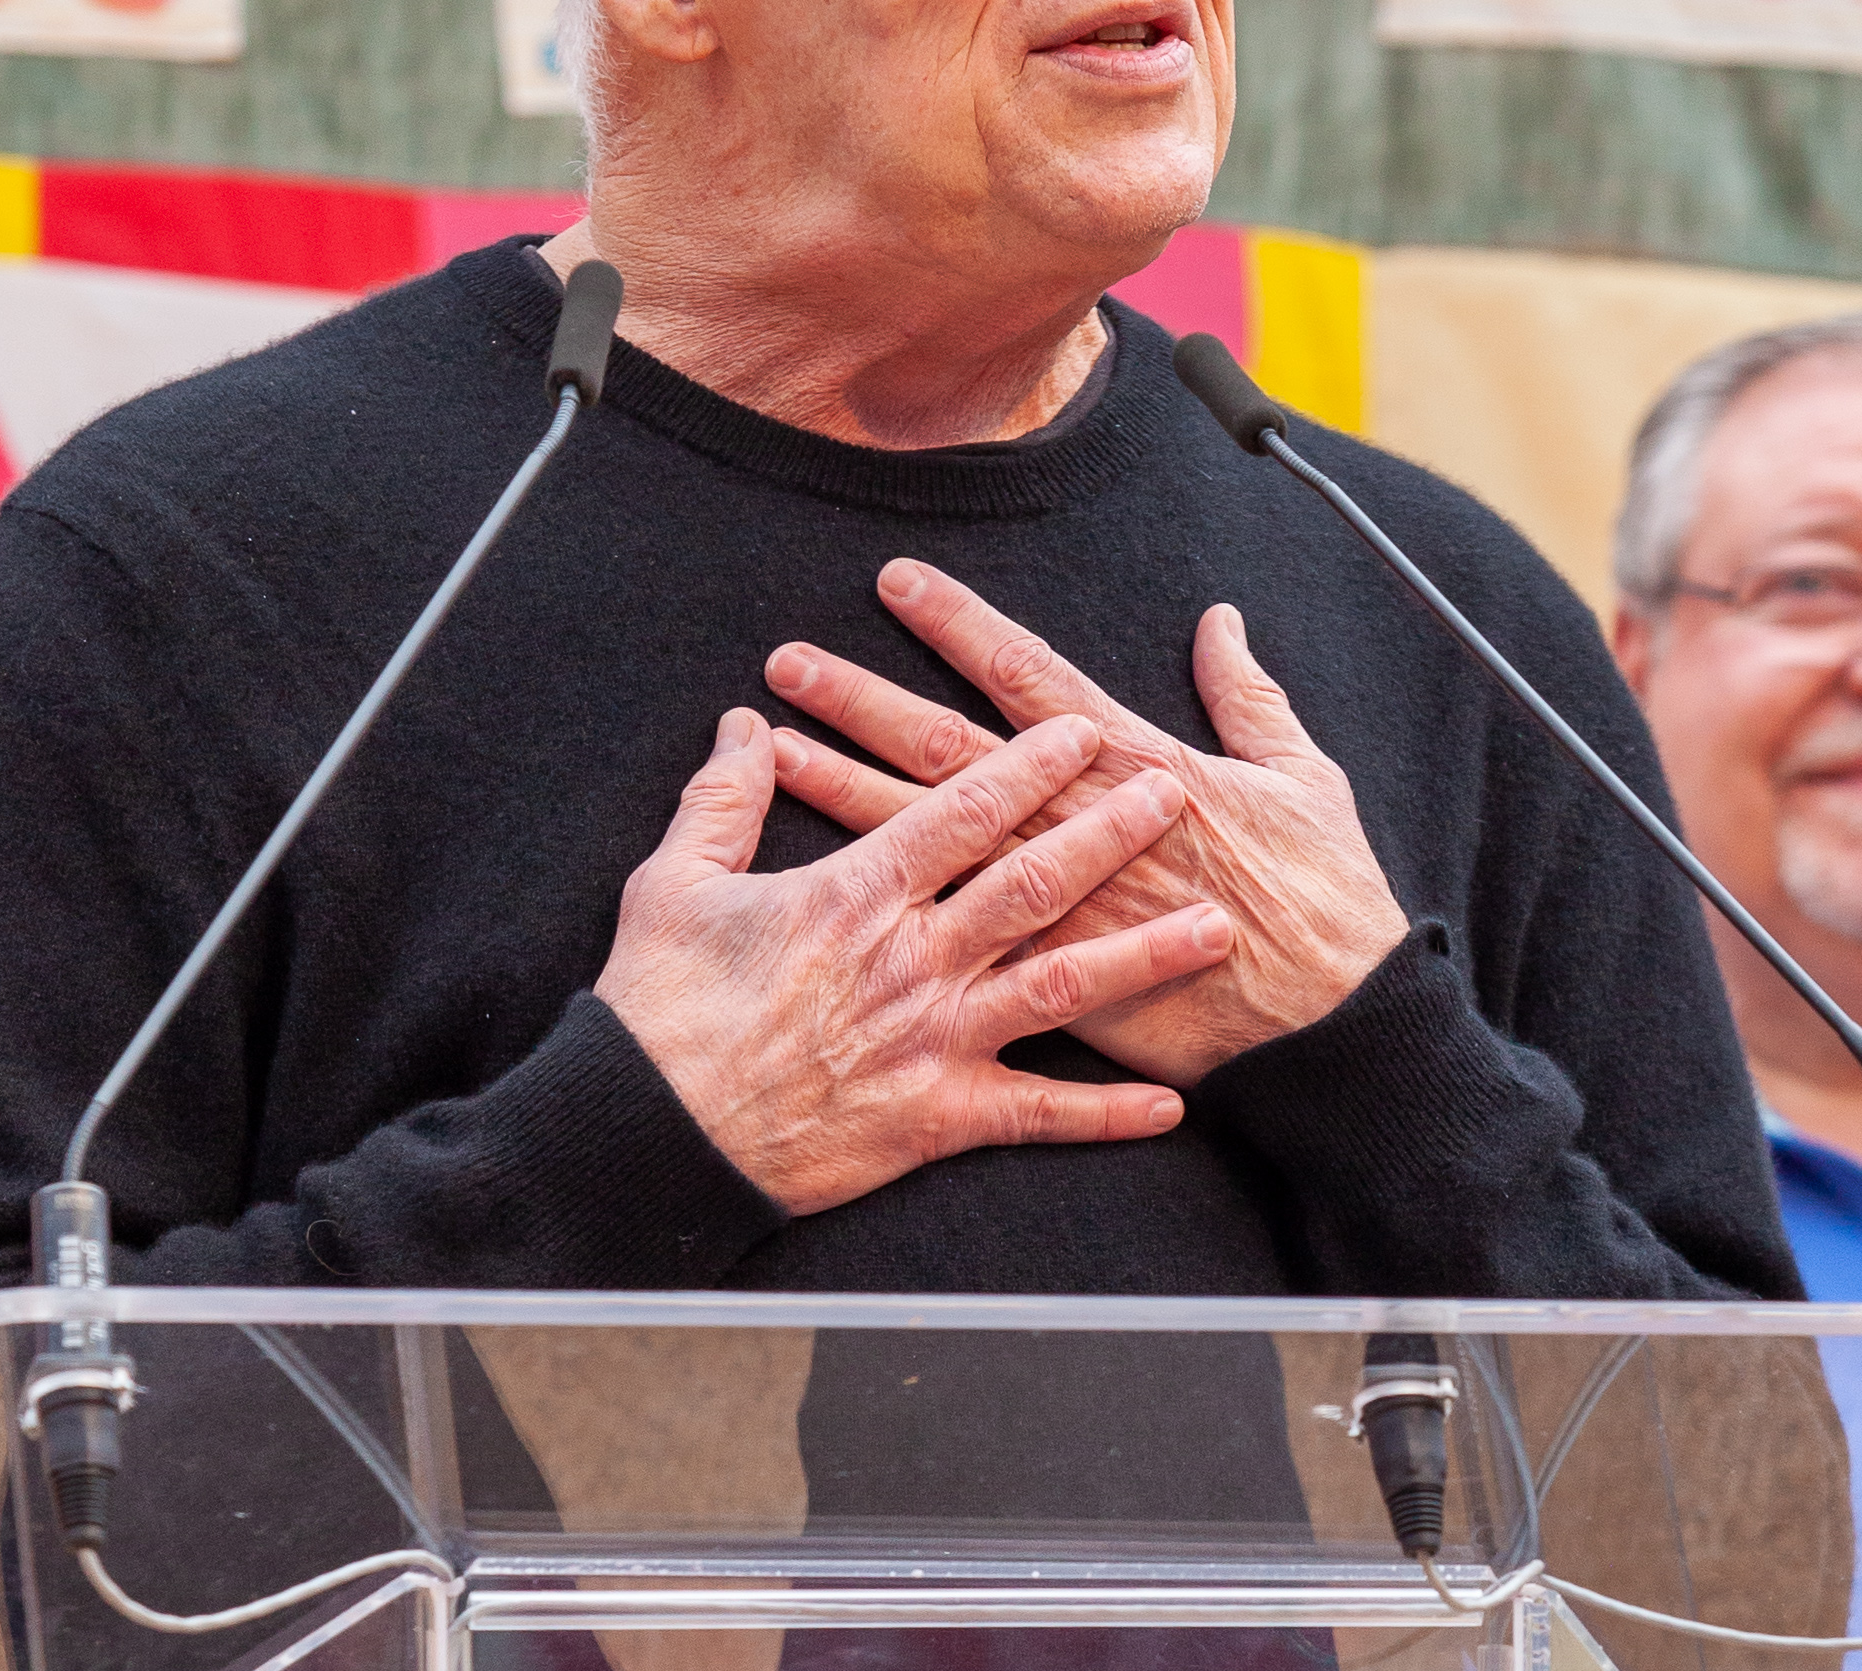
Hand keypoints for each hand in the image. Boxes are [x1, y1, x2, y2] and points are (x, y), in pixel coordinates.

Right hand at [596, 706, 1233, 1213]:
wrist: (648, 1134)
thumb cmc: (659, 1006)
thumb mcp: (675, 883)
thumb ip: (723, 798)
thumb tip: (749, 727)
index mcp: (852, 894)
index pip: (958, 812)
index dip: (1025, 767)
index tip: (1081, 729)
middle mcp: (908, 960)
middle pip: (1030, 883)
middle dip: (1107, 835)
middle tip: (1171, 796)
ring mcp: (929, 1041)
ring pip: (1057, 987)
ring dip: (1142, 958)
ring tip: (1214, 930)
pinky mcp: (934, 1118)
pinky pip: (1037, 1114)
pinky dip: (1104, 1112)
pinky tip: (1170, 1103)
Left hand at [763, 562, 1408, 1088]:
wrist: (1333, 1031)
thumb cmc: (1327, 902)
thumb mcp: (1306, 777)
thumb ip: (1250, 695)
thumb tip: (1221, 621)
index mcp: (1139, 767)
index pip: (1028, 677)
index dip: (958, 626)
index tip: (897, 583)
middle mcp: (1079, 827)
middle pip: (948, 749)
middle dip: (865, 699)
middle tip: (789, 661)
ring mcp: (1055, 906)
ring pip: (929, 836)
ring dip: (848, 787)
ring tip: (777, 748)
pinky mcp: (1046, 979)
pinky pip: (944, 931)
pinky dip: (887, 903)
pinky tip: (828, 883)